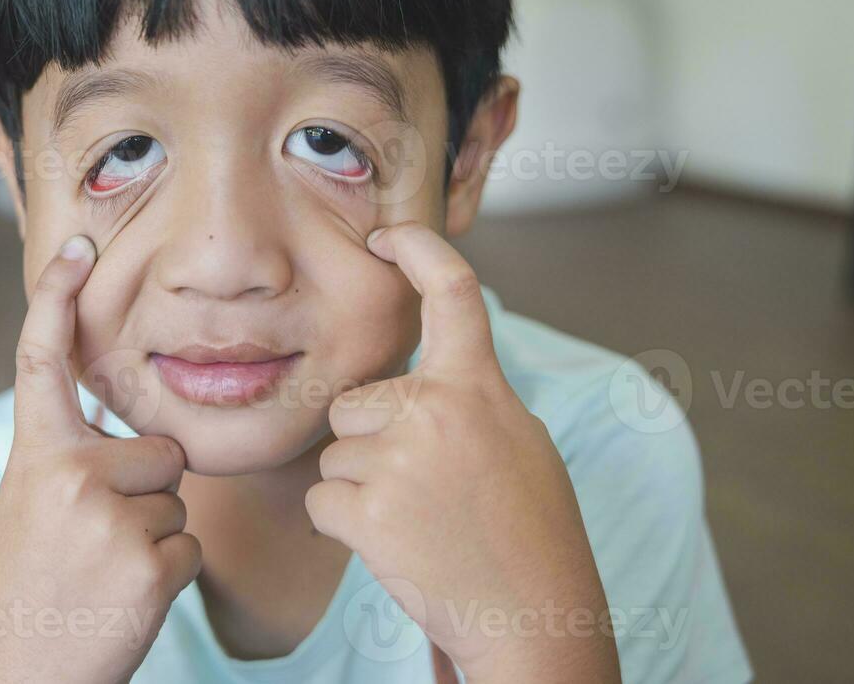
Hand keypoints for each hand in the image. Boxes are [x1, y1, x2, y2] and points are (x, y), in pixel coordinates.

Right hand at [0, 235, 199, 683]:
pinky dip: (167, 577)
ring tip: (101, 573)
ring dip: (154, 538)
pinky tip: (121, 598)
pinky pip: (190, 546)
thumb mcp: (30, 510)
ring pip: (177, 501)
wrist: (21, 681)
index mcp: (34, 457)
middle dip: (145, 493)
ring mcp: (107, 515)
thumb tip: (139, 435)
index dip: (57, 298)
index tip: (76, 246)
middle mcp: (67, 473)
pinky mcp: (146, 561)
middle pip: (158, 449)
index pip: (44, 361)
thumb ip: (69, 461)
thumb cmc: (31, 592)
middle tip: (93, 543)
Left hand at [305, 222, 619, 683]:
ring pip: (336, 450)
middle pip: (356, 400)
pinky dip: (343, 524)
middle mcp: (437, 409)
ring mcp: (399, 458)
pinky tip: (393, 543)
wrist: (532, 618)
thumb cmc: (528, 534)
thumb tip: (415, 375)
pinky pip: (321, 499)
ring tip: (418, 519)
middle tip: (425, 490)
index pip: (453, 293)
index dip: (419, 250)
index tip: (389, 234)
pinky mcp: (367, 510)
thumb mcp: (516, 441)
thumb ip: (464, 398)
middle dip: (370, 440)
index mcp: (479, 387)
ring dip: (360, 485)